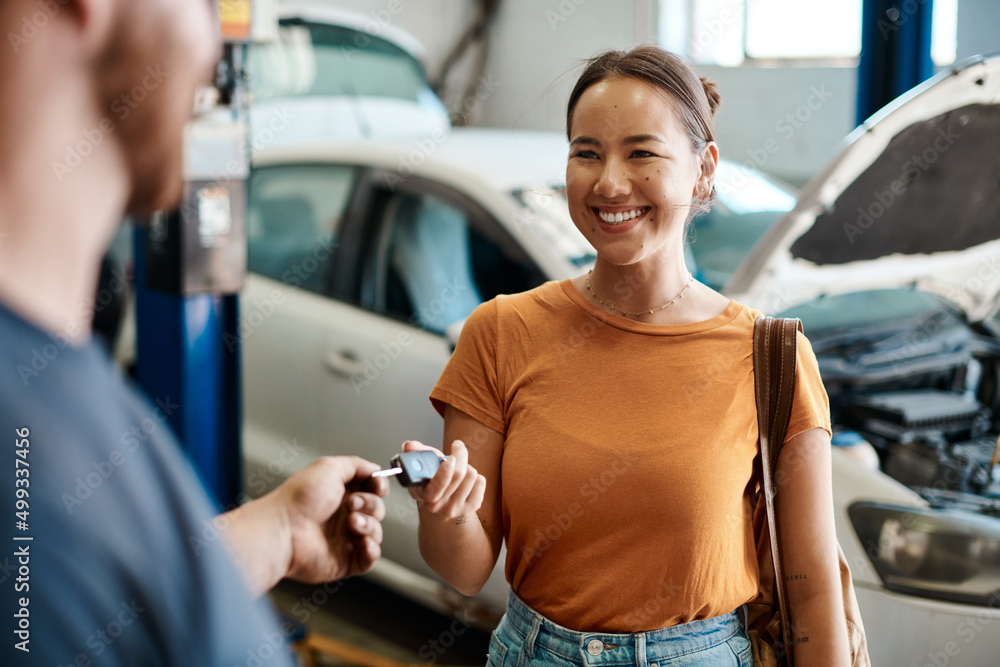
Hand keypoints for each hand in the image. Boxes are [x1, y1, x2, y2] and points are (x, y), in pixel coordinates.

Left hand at [271, 456, 388, 583]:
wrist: (284, 530)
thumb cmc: (299, 499)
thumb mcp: (329, 467)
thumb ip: (357, 465)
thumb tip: (376, 470)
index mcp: (340, 493)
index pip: (372, 489)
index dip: (379, 487)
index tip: (377, 486)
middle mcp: (343, 515)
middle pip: (377, 509)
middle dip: (371, 505)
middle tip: (352, 504)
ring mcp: (345, 538)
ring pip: (376, 532)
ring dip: (369, 526)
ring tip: (352, 523)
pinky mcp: (345, 560)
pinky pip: (369, 559)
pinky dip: (372, 550)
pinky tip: (363, 542)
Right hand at [403, 440, 485, 522]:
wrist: (438, 508)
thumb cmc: (430, 483)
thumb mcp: (420, 469)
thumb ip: (415, 454)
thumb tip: (409, 445)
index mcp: (424, 495)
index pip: (438, 484)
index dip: (446, 469)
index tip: (451, 458)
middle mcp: (438, 505)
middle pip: (459, 474)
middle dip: (460, 455)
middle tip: (457, 448)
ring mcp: (454, 509)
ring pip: (472, 475)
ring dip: (467, 466)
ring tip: (459, 469)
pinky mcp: (470, 509)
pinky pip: (481, 483)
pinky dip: (476, 477)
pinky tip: (467, 480)